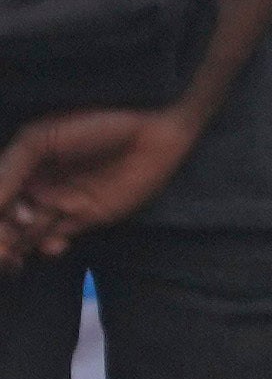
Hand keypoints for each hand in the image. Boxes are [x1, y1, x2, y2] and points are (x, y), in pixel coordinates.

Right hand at [0, 97, 193, 268]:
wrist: (150, 135)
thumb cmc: (94, 126)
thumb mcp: (40, 140)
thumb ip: (10, 170)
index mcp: (21, 164)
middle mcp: (36, 184)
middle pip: (6, 219)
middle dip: (1, 235)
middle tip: (4, 247)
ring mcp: (61, 202)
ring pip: (27, 232)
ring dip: (18, 245)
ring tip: (16, 252)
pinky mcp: (88, 217)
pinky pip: (58, 237)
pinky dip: (49, 246)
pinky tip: (52, 245)